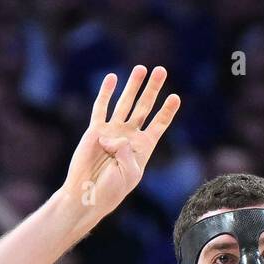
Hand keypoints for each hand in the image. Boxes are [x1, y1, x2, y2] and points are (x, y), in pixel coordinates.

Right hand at [60, 65, 179, 224]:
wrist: (87, 195)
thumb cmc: (111, 190)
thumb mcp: (129, 174)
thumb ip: (127, 151)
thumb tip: (114, 134)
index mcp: (142, 148)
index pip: (158, 125)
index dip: (167, 111)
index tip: (175, 97)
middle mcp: (128, 136)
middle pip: (144, 107)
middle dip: (153, 89)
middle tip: (161, 70)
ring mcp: (112, 131)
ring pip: (125, 103)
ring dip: (133, 85)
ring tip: (141, 68)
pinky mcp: (95, 130)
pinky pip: (101, 108)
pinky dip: (106, 93)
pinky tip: (112, 78)